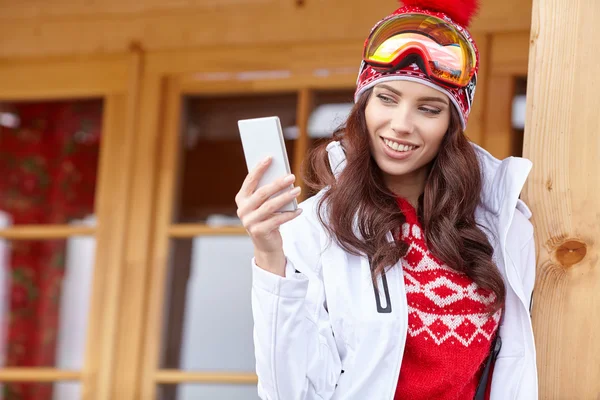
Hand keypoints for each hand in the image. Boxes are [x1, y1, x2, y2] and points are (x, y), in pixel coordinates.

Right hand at [235, 156, 302, 274]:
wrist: (266, 245)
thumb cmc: (267, 219)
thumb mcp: (264, 204)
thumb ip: (267, 191)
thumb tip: (282, 174)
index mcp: (241, 199)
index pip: (250, 181)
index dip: (259, 168)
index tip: (270, 157)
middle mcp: (242, 210)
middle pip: (262, 193)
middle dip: (278, 183)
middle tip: (292, 176)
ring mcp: (249, 222)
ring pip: (270, 206)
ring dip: (285, 197)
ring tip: (297, 190)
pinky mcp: (258, 232)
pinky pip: (277, 221)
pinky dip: (290, 214)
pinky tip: (299, 210)